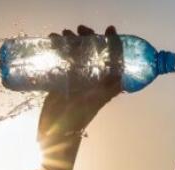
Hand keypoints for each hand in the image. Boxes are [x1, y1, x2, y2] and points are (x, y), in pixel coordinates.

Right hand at [37, 25, 122, 148]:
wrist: (55, 135)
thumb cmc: (76, 119)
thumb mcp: (94, 102)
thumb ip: (108, 90)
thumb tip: (122, 77)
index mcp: (102, 82)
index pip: (111, 58)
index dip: (113, 43)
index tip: (109, 30)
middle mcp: (90, 78)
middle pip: (92, 51)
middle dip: (87, 37)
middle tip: (79, 29)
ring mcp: (74, 79)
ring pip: (75, 53)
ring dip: (70, 41)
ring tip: (61, 34)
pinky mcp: (59, 81)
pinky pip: (61, 61)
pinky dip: (57, 49)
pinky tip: (52, 41)